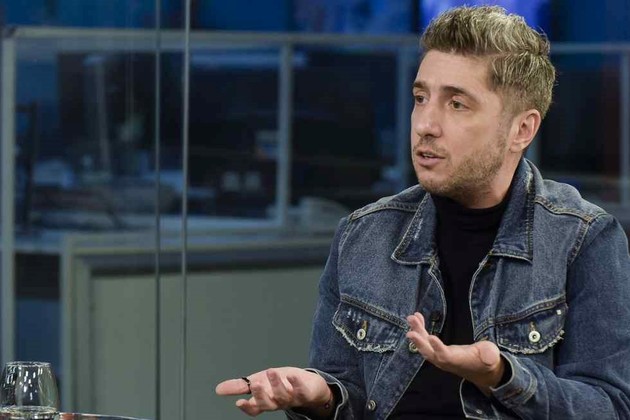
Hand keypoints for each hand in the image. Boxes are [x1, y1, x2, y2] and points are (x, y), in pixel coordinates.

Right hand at [215, 367, 332, 416]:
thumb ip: (240, 387)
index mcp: (265, 401)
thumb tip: (218, 389)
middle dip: (260, 396)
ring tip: (271, 371)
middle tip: (255, 384)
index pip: (254, 408)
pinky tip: (291, 375)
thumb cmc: (281, 385)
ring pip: (282, 396)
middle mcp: (277, 402)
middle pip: (267, 404)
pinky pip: (301, 390)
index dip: (247, 408)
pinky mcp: (304, 393)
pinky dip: (296, 383)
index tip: (238, 403)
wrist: (308, 386)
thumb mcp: (258, 383)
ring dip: (276, 384)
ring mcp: (291, 399)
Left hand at [406, 312, 504, 394]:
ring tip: (411, 318)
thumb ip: (489, 355)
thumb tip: (490, 356)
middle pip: (429, 353)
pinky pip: (425, 340)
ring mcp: (439, 356)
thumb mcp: (491, 356)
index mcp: (458, 361)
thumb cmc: (486, 360)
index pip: (446, 356)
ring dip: (417, 332)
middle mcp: (445, 360)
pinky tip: (416, 317)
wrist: (480, 370)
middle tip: (411, 332)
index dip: (438, 348)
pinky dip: (420, 329)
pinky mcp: (437, 350)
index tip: (430, 337)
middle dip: (420, 342)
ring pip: (424, 346)